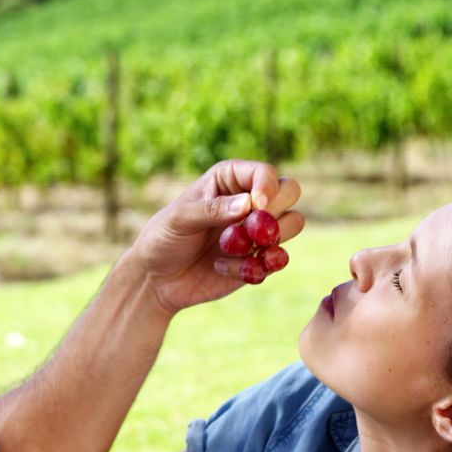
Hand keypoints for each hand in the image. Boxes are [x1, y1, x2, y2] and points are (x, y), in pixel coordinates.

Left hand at [120, 159, 304, 314]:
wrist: (157, 279)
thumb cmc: (163, 239)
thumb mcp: (179, 220)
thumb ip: (212, 209)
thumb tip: (248, 204)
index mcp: (229, 180)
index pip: (264, 172)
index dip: (267, 187)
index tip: (256, 207)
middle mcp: (249, 200)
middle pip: (290, 190)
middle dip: (276, 210)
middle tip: (251, 230)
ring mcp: (257, 230)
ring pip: (294, 223)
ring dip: (270, 240)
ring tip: (232, 250)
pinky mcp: (259, 259)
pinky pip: (279, 260)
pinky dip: (258, 267)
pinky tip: (224, 269)